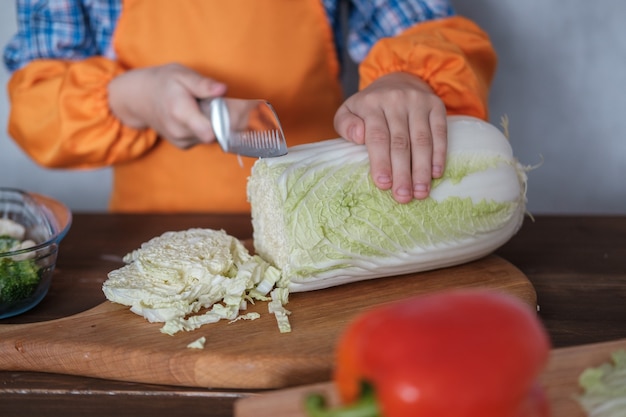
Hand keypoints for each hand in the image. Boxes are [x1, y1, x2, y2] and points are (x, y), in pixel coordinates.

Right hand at [108, 63, 226, 148]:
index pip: (209, 131)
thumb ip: (202, 84)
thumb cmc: (164, 82)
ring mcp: (182, 141)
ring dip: (213, 123)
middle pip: (216, 132)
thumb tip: (222, 89)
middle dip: (221, 118)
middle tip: (212, 102)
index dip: (224, 121)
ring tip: (201, 107)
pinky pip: (205, 139)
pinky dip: (206, 128)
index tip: (226, 109)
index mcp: (180, 112)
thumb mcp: (181, 74)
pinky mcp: (184, 145)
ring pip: (212, 136)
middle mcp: (180, 132)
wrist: (141, 98)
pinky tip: (197, 116)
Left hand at [334, 72, 446, 202]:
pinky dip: (439, 154)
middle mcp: (396, 99)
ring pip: (421, 140)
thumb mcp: (348, 111)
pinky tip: (436, 174)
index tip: (383, 184)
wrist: (397, 80)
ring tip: (420, 192)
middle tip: (403, 196)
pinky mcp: (436, 105)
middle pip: (400, 142)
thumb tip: (358, 137)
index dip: (381, 162)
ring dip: (422, 169)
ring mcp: (418, 101)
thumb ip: (345, 125)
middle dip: (402, 172)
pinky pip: (440, 132)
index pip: (377, 136)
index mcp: (371, 103)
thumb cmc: (369, 107)